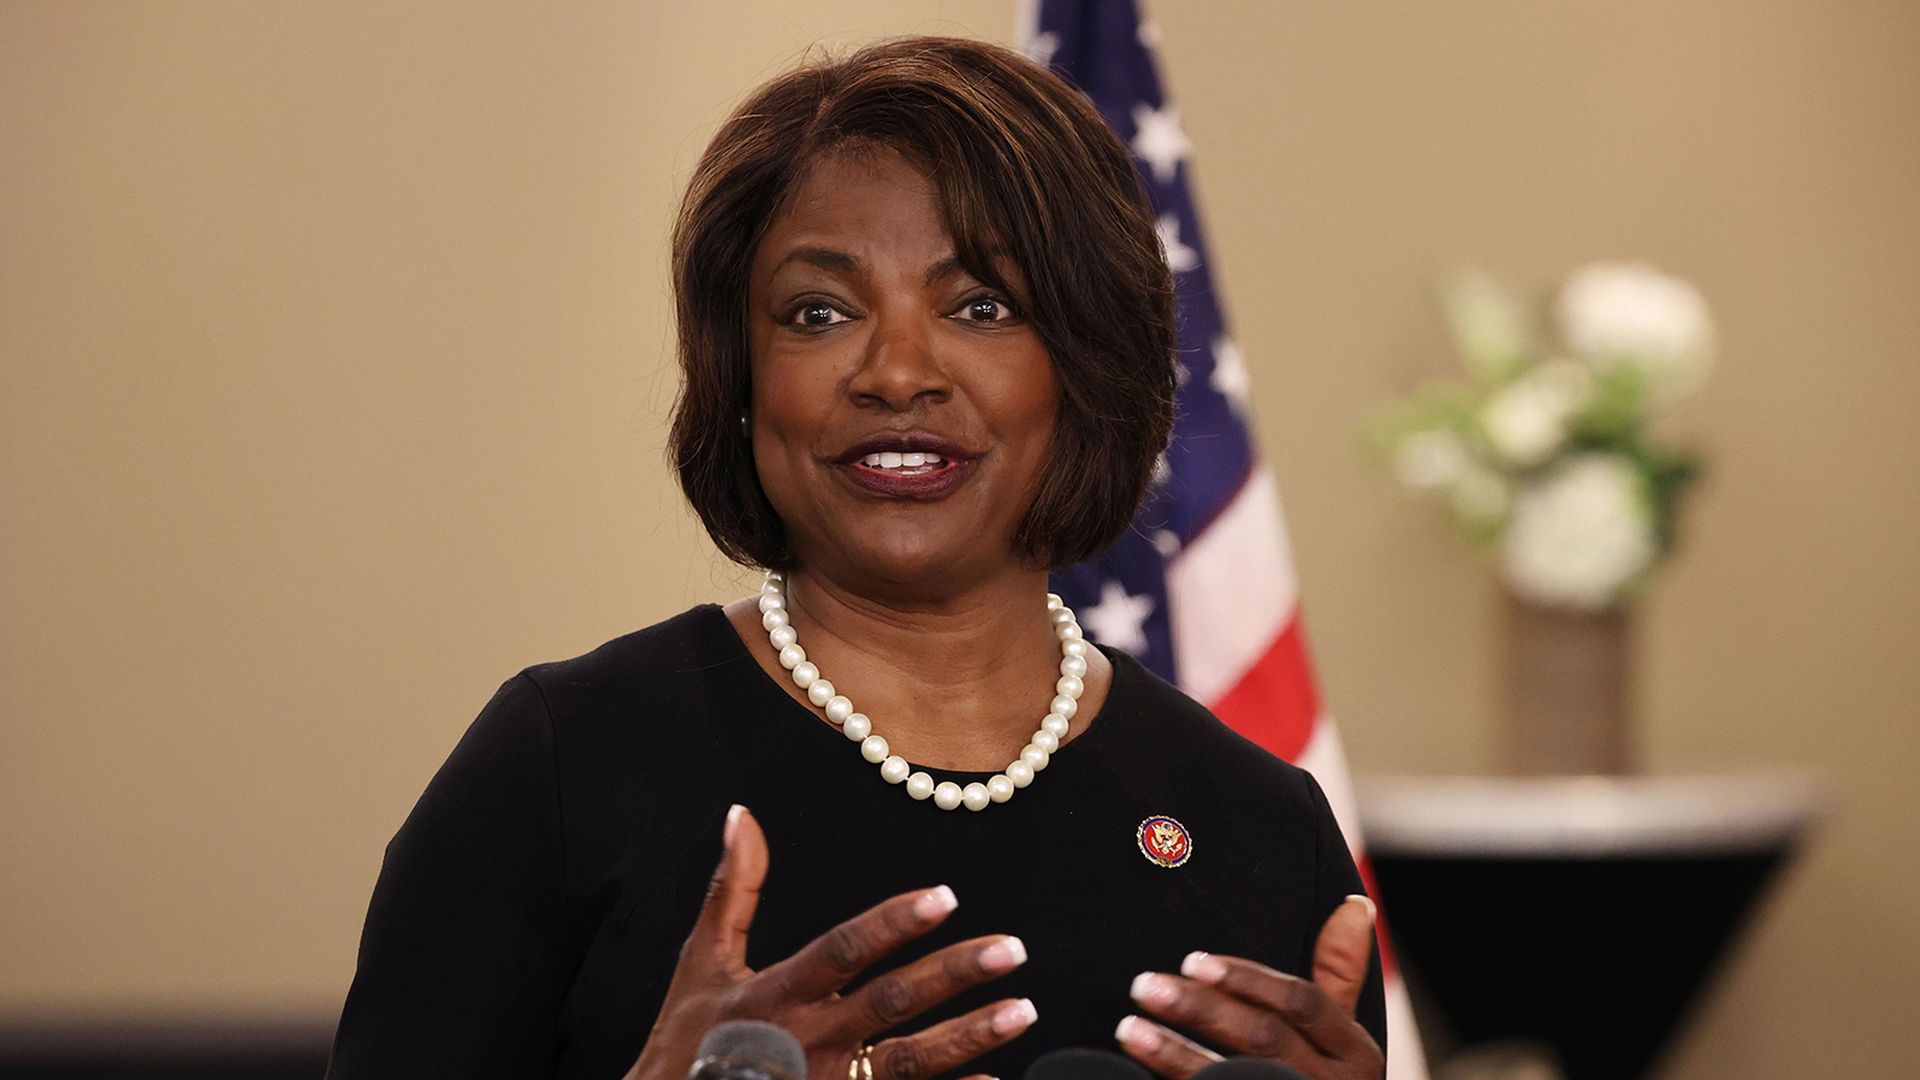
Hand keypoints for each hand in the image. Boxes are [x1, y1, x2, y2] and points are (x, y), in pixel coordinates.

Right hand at [622, 805, 1036, 1079]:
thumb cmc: (687, 1042)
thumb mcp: (701, 963)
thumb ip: (733, 890)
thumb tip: (744, 816)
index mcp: (776, 994)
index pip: (845, 951)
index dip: (894, 924)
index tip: (946, 897)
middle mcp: (808, 1041)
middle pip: (892, 1004)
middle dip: (954, 975)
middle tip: (1013, 949)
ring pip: (909, 1062)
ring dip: (969, 1037)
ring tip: (1022, 1011)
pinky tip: (993, 1079)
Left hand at [1113, 895, 1383, 1079]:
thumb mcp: (1342, 1035)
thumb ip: (1340, 972)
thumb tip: (1355, 903)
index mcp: (1354, 1053)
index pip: (1301, 1002)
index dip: (1247, 978)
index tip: (1193, 960)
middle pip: (1264, 1038)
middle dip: (1201, 1008)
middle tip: (1145, 984)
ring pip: (1233, 1078)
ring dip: (1174, 1053)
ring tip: (1127, 1028)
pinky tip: (1134, 1073)